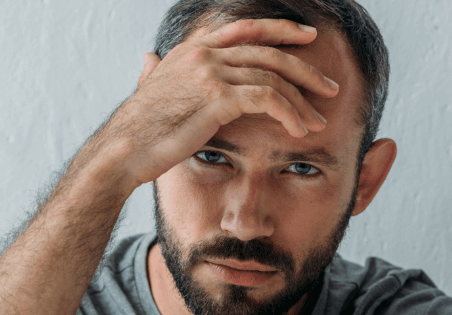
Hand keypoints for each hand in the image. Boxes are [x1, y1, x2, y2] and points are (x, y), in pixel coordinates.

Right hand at [99, 18, 339, 187]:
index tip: (306, 37)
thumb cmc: (135, 130)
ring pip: (273, 77)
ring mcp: (211, 72)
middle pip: (269, 51)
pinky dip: (288, 114)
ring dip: (301, 101)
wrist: (122, 150)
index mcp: (192, 49)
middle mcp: (204, 54)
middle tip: (329, 88)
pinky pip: (267, 99)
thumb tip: (149, 60)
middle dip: (305, 69)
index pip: (246, 28)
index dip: (280, 30)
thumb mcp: (147, 90)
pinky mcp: (217, 97)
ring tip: (318, 121)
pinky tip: (298, 130)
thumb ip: (155, 72)